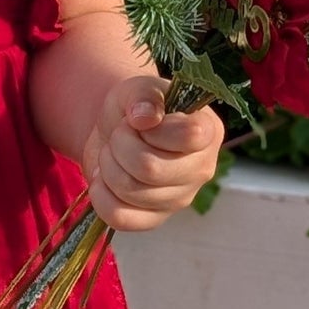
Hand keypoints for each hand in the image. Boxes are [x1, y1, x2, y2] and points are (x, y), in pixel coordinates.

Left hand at [79, 74, 224, 231]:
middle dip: (120, 146)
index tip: (140, 121)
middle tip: (119, 135)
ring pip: (130, 191)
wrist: (117, 132)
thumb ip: (144, 95)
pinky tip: (103, 179)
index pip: (189, 136)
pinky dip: (100, 195)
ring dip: (108, 166)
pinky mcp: (155, 219)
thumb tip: (144, 117)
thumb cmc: (135, 108)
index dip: (154, 128)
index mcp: (208, 132)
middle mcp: (201, 169)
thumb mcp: (138, 88)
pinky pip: (119, 217)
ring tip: (112, 153)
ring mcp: (180, 199)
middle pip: (150, 168)